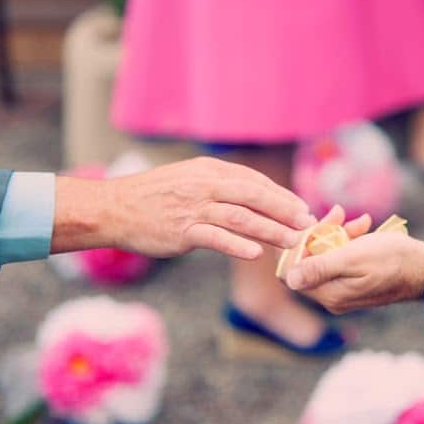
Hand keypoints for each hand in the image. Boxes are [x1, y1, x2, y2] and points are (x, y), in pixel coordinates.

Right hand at [52, 156, 315, 259]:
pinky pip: (216, 238)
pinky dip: (238, 245)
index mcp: (209, 170)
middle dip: (285, 209)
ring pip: (241, 217)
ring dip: (271, 229)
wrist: (116, 208)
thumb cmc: (155, 196)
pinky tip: (256, 253)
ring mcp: (194, 207)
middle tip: (308, 223)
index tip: (301, 208)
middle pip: (254, 195)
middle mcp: (205, 185)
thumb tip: (252, 197)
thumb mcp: (189, 179)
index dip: (281, 195)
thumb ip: (219, 186)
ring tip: (292, 240)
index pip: (254, 180)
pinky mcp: (183, 230)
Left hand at [284, 225, 423, 313]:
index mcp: (329, 293)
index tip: (306, 224)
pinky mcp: (355, 281)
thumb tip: (289, 279)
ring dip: (339, 233)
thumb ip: (319, 268)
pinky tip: (365, 226)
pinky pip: (342, 258)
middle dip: (321, 234)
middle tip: (337, 214)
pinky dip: (350, 240)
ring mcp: (344, 289)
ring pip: (327, 255)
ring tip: (357, 220)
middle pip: (310, 261)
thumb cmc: (393, 260)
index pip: (292, 271)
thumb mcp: (353, 258)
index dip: (295, 246)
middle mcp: (333, 296)